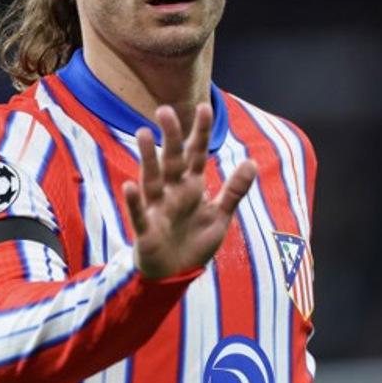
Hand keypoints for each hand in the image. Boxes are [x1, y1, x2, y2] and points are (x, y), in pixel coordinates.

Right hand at [122, 103, 256, 279]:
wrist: (176, 274)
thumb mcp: (220, 216)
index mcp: (192, 186)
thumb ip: (234, 190)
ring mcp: (158, 209)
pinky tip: (129, 187)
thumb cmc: (195, 242)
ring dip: (147, 158)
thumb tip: (252, 161)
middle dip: (170, 137)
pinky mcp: (146, 230)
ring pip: (152, 179)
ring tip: (142, 134)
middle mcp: (173, 192)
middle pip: (172, 160)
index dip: (200, 133)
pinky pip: (140, 214)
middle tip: (164, 110)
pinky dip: (134, 201)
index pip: (196, 154)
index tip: (205, 108)